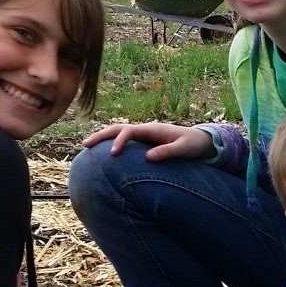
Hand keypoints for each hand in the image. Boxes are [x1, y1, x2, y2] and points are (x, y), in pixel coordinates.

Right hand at [79, 121, 216, 161]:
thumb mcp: (183, 149)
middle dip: (101, 135)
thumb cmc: (193, 144)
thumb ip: (167, 152)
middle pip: (118, 128)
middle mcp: (146, 130)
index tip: (113, 154)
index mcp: (153, 129)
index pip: (130, 131)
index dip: (120, 141)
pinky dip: (111, 143)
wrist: (201, 141)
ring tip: (87, 146)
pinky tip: (101, 153)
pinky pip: (124, 140)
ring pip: (119, 133)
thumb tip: (148, 157)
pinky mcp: (144, 142)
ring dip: (103, 138)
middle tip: (85, 144)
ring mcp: (144, 135)